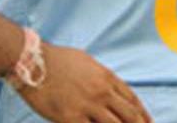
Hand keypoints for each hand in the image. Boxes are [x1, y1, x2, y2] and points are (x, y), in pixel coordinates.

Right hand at [17, 43, 151, 122]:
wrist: (33, 61)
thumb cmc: (57, 59)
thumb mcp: (87, 62)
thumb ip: (100, 76)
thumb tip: (109, 87)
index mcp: (106, 77)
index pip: (132, 99)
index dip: (143, 114)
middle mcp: (101, 92)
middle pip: (130, 116)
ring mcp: (87, 106)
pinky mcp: (70, 118)